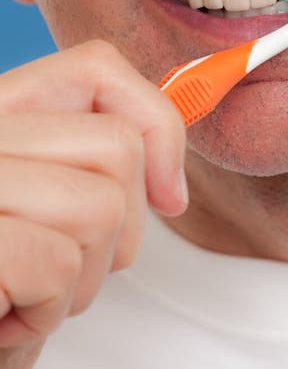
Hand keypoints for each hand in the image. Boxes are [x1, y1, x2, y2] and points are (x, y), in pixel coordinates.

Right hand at [0, 40, 186, 362]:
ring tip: (28, 293)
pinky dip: (47, 311)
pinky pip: (60, 264)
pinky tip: (7, 318)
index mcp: (1, 111)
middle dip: (121, 226)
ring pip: (103, 206)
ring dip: (83, 277)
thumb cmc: (1, 286)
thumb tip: (172, 181)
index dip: (153, 120)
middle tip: (62, 265)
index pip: (96, 67)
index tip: (168, 191)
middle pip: (119, 145)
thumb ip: (92, 166)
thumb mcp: (47, 210)